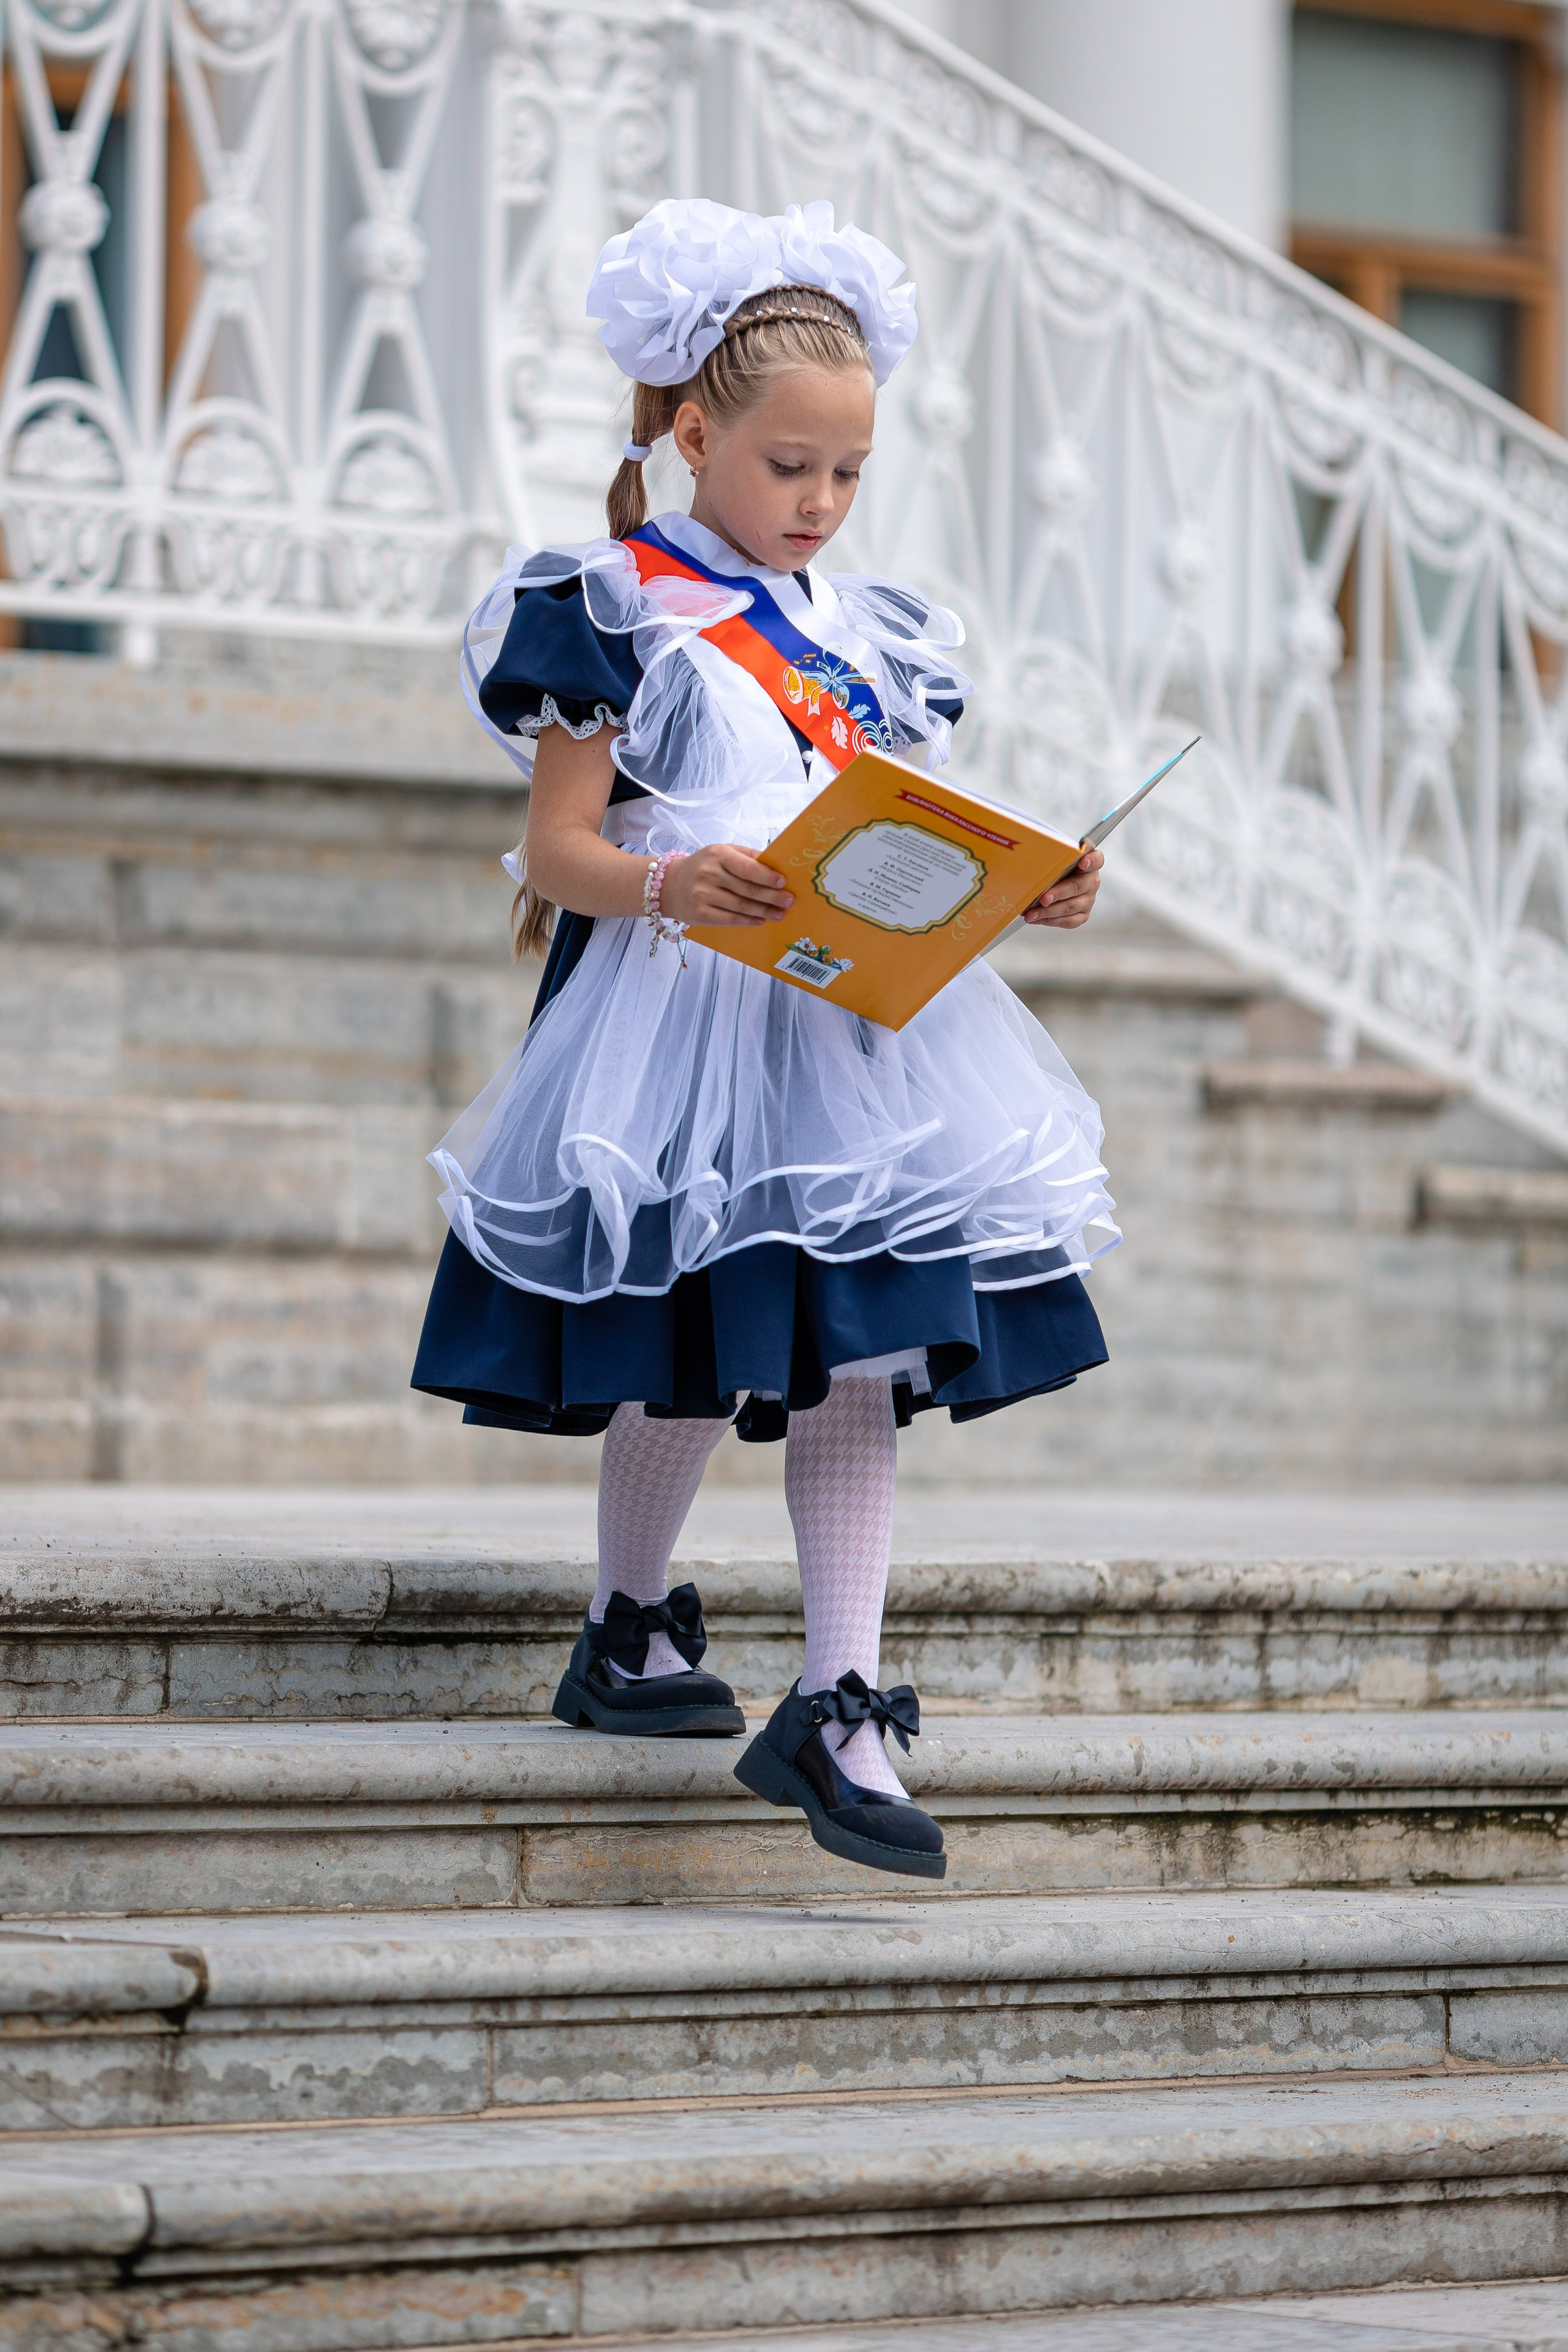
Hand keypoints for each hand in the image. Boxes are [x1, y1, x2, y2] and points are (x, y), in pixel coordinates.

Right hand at [661, 845, 794, 927]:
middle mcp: (709, 874)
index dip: (768, 877)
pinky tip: (760, 920)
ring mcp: (703, 895)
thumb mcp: (720, 852)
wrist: (667, 884)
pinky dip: (748, 920)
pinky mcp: (701, 914)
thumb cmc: (701, 866)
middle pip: (748, 889)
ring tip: (780, 913)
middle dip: (772, 897)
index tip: (784, 882)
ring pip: (742, 906)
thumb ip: (746, 857)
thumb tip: (775, 865)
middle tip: (789, 901)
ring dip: (764, 911)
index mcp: (718, 854)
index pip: (748, 868)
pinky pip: (730, 919)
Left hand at [1023, 845, 1102, 927]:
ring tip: (1031, 913)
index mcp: (1089, 861)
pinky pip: (1069, 921)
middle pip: (1078, 886)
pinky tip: (1036, 919)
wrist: (1054, 881)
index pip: (1096, 859)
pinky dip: (1050, 920)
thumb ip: (1051, 854)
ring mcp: (1088, 899)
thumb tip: (1030, 857)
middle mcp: (1091, 880)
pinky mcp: (1083, 914)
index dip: (1091, 860)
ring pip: (1071, 906)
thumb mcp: (1053, 856)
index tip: (1083, 862)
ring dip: (1049, 911)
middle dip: (1059, 893)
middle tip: (1044, 899)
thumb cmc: (1054, 866)